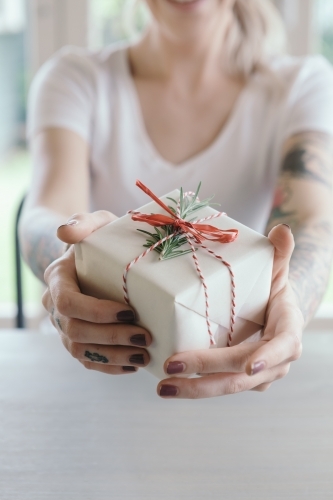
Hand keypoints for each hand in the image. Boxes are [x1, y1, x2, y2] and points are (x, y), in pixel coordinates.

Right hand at [42, 211, 151, 374]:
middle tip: (145, 337)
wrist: (96, 257)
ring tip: (144, 355)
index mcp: (57, 279)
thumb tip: (65, 231)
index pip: (68, 303)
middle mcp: (55, 306)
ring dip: (113, 357)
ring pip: (80, 351)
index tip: (130, 311)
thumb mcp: (97, 223)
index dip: (97, 312)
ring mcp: (65, 326)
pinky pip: (88, 361)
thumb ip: (83, 223)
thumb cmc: (101, 239)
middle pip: (76, 332)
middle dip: (112, 337)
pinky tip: (134, 364)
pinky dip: (111, 366)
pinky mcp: (78, 340)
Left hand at [157, 224, 303, 397]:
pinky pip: (219, 386)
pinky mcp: (241, 381)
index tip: (248, 366)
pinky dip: (196, 386)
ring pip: (228, 386)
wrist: (274, 314)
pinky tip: (171, 384)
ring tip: (163, 388)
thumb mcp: (277, 270)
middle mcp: (276, 361)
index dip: (268, 357)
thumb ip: (280, 252)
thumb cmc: (273, 288)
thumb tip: (283, 228)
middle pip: (242, 373)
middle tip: (171, 371)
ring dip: (196, 389)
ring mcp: (259, 376)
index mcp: (288, 331)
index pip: (282, 346)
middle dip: (207, 373)